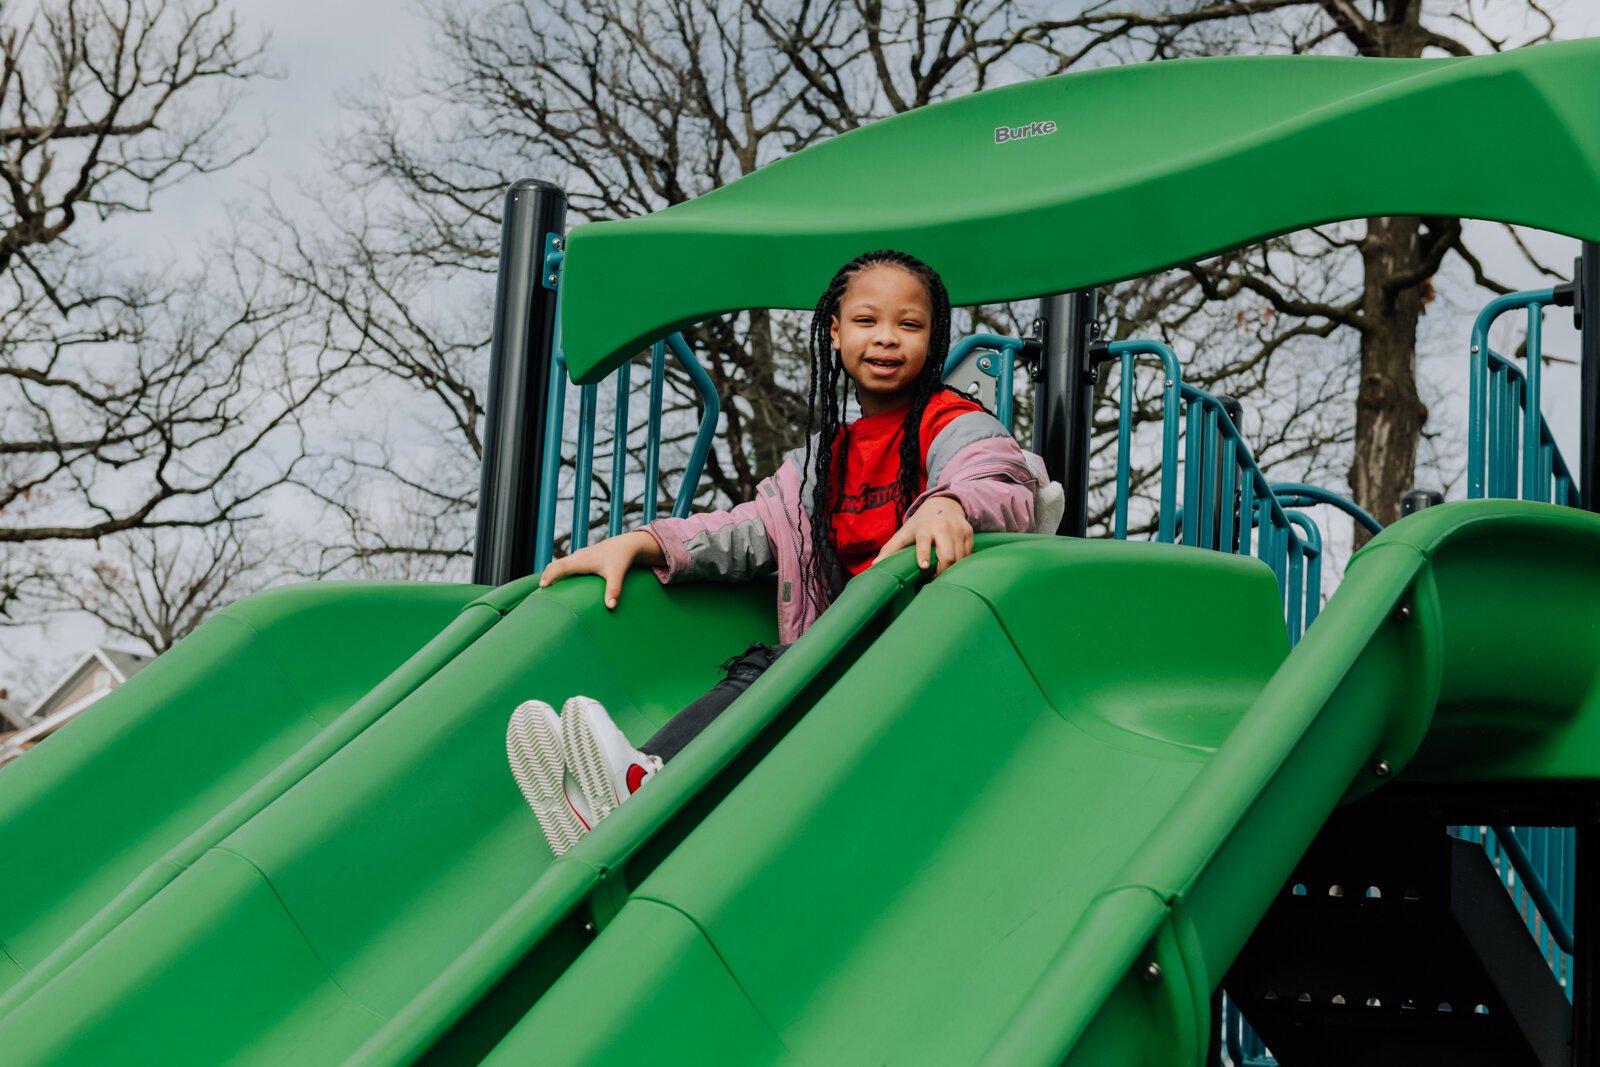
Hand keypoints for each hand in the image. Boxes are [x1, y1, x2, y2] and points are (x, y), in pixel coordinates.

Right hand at [539, 530, 663, 608]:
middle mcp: (578, 556)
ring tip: (546, 587)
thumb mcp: (617, 574)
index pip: (560, 567)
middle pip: (556, 564)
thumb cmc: (621, 558)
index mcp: (582, 560)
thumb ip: (613, 590)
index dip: (550, 576)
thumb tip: (611, 607)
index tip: (542, 587)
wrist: (628, 544)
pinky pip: (566, 563)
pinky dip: (560, 570)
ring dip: (552, 572)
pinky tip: (561, 580)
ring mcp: (580, 555)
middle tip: (539, 590)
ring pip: (561, 563)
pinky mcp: (583, 557)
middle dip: (546, 575)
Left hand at [871, 496, 973, 574]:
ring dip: (952, 569)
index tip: (924, 566)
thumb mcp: (905, 533)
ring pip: (960, 558)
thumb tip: (874, 567)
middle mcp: (942, 528)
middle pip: (948, 555)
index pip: (924, 542)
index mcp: (924, 529)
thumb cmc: (921, 523)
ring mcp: (958, 530)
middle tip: (934, 578)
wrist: (944, 503)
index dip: (924, 554)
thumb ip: (890, 550)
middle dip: (943, 570)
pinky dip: (961, 563)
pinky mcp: (969, 532)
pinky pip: (968, 554)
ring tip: (942, 573)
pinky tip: (954, 565)